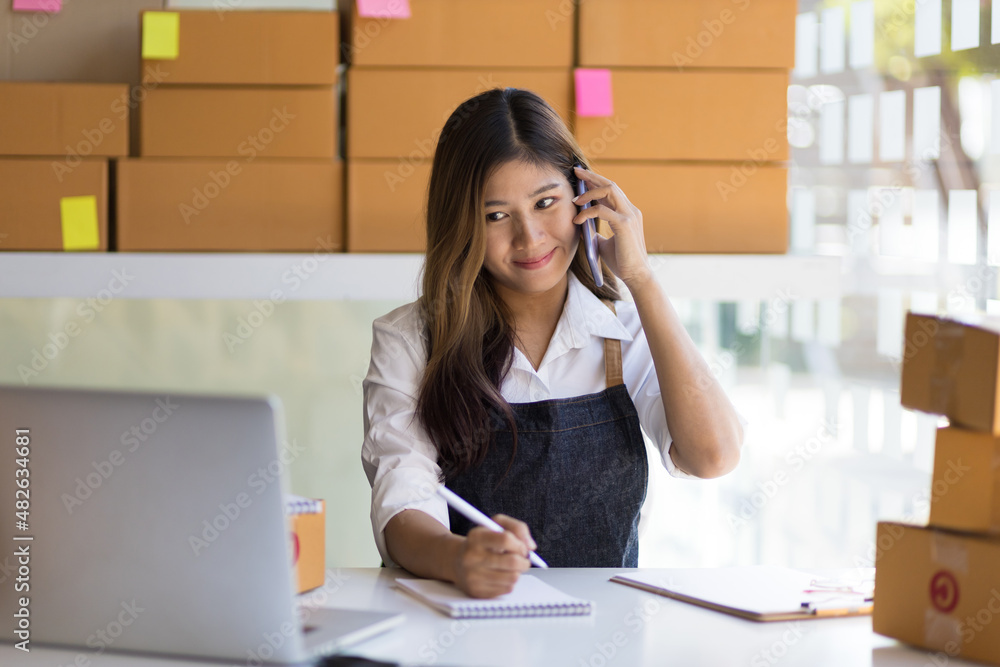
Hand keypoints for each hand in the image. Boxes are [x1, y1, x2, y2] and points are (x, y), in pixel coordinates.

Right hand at [451, 514, 534, 597]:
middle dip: (524, 561)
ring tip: (511, 567)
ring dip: (518, 572)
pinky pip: (507, 589)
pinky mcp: (477, 592)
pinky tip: (501, 575)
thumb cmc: (482, 543)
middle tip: (522, 559)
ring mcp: (473, 576)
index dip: (520, 544)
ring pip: (513, 577)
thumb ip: (517, 528)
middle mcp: (471, 557)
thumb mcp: (495, 526)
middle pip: (512, 562)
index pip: (506, 539)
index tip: (522, 547)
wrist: (457, 561)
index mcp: (476, 537)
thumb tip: (531, 546)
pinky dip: (509, 582)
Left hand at [572, 165, 652, 290]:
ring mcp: (630, 216)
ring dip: (589, 192)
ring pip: (609, 190)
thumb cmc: (622, 261)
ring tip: (575, 199)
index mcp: (627, 213)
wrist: (636, 276)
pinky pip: (602, 210)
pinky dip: (587, 212)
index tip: (582, 176)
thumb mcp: (604, 243)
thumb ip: (595, 232)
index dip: (597, 181)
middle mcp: (631, 210)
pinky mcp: (625, 225)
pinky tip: (577, 220)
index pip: (612, 190)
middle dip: (592, 176)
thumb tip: (580, 226)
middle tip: (576, 171)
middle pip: (611, 184)